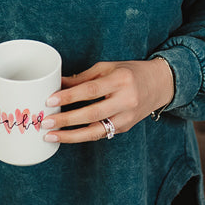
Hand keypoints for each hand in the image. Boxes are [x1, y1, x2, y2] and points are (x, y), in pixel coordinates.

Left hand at [41, 57, 174, 142]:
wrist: (158, 85)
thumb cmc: (129, 72)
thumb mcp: (107, 68)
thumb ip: (83, 78)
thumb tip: (57, 84)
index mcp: (120, 80)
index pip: (91, 90)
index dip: (69, 96)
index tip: (50, 100)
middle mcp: (126, 100)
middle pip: (92, 113)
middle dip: (66, 120)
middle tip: (45, 122)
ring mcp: (127, 117)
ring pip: (96, 131)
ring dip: (71, 136)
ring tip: (51, 136)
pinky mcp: (125, 128)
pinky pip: (100, 133)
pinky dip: (82, 135)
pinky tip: (66, 135)